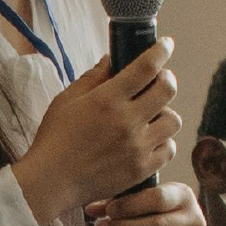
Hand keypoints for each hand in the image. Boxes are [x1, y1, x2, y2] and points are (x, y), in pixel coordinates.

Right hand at [13, 40, 180, 224]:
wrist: (51, 181)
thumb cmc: (54, 139)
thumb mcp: (66, 101)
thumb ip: (92, 78)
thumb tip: (112, 60)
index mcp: (107, 100)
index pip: (146, 67)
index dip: (161, 50)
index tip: (166, 44)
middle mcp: (127, 121)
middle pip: (168, 89)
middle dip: (167, 78)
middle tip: (159, 79)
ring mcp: (138, 147)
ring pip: (173, 120)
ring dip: (165, 112)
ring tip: (151, 114)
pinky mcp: (142, 168)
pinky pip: (168, 148)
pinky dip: (162, 140)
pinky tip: (148, 139)